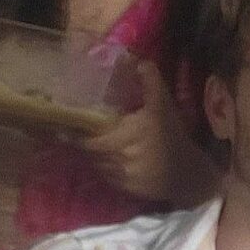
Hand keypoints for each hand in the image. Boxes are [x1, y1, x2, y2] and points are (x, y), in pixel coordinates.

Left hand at [85, 61, 216, 204]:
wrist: (189, 174)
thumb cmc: (174, 137)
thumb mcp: (164, 107)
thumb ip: (150, 83)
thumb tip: (136, 60)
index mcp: (125, 135)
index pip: (86, 137)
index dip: (73, 132)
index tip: (60, 126)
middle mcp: (119, 157)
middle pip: (88, 150)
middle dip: (80, 141)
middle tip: (71, 131)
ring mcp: (121, 176)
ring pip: (95, 163)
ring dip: (91, 154)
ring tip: (89, 143)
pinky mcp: (124, 189)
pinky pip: (105, 176)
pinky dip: (103, 167)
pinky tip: (108, 158)